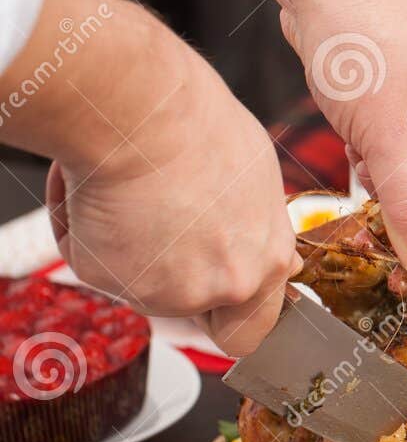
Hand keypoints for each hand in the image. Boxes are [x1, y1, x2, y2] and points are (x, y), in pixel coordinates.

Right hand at [46, 53, 299, 355]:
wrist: (144, 109)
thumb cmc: (203, 129)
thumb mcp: (261, 183)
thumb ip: (263, 235)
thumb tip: (281, 264)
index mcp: (265, 264)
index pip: (251, 332)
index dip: (231, 316)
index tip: (219, 302)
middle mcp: (221, 287)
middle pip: (193, 314)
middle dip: (177, 286)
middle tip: (164, 236)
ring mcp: (162, 289)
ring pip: (142, 285)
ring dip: (134, 250)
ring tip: (138, 192)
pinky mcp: (107, 278)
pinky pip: (97, 262)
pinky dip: (90, 232)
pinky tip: (103, 189)